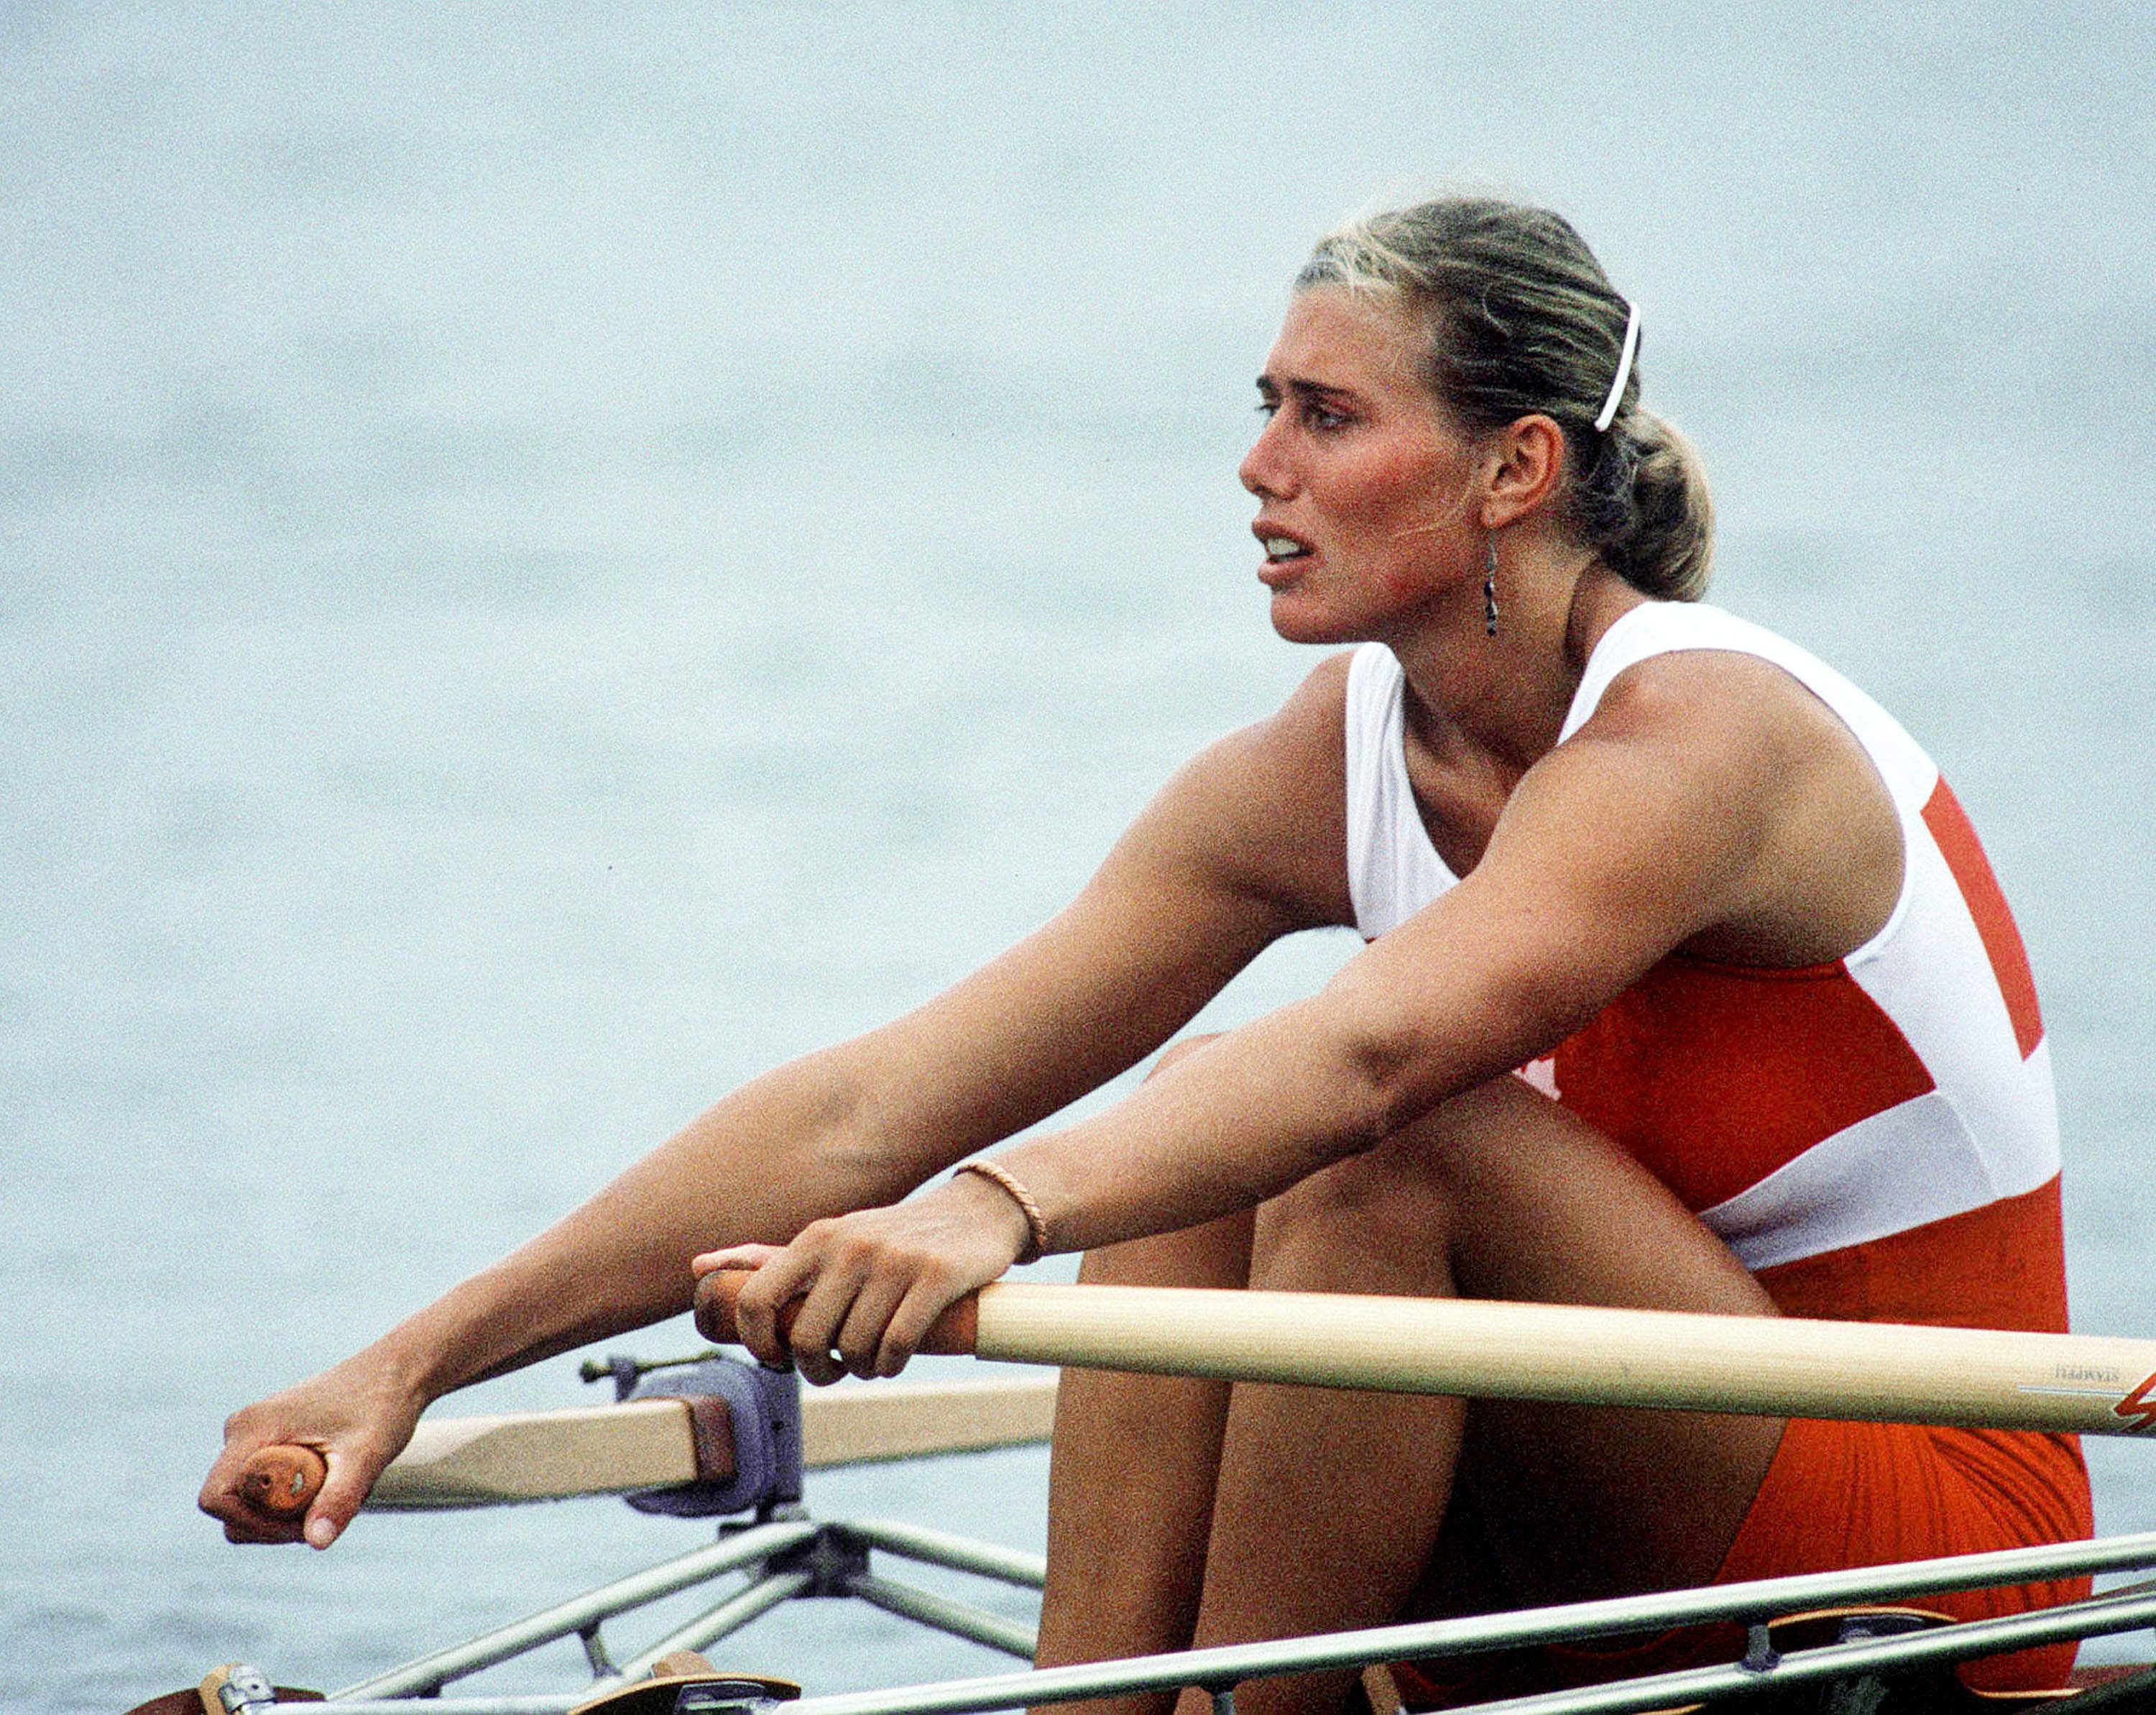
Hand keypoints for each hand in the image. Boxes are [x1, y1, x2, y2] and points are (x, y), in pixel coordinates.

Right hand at [198, 1354, 423, 1547]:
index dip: (252, 1524)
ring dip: (284, 1511)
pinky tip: (332, 1480)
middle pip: (230, 1505)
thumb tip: (316, 1542)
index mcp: (253, 1428)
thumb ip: (339, 1498)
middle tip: (327, 1510)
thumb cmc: (383, 1406)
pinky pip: (262, 1484)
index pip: (217, 1497)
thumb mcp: (366, 1455)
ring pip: (247, 1498)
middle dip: (272, 1523)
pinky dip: (291, 1496)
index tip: (302, 1526)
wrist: (398, 1371)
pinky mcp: (268, 1438)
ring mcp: (253, 1433)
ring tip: (335, 1489)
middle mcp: (242, 1429)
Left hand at [692, 1174, 1032, 1384]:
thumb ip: (767, 1257)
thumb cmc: (892, 1238)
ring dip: (858, 1370)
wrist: (977, 1214)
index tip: (777, 1360)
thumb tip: (697, 1267)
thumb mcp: (831, 1239)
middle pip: (804, 1338)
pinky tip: (892, 1361)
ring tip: (868, 1362)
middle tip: (831, 1370)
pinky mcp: (935, 1277)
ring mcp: (894, 1260)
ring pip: (852, 1348)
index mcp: (817, 1237)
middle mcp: (849, 1245)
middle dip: (815, 1368)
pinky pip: (895, 1345)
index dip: (757, 1345)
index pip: (754, 1299)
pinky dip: (889, 1366)